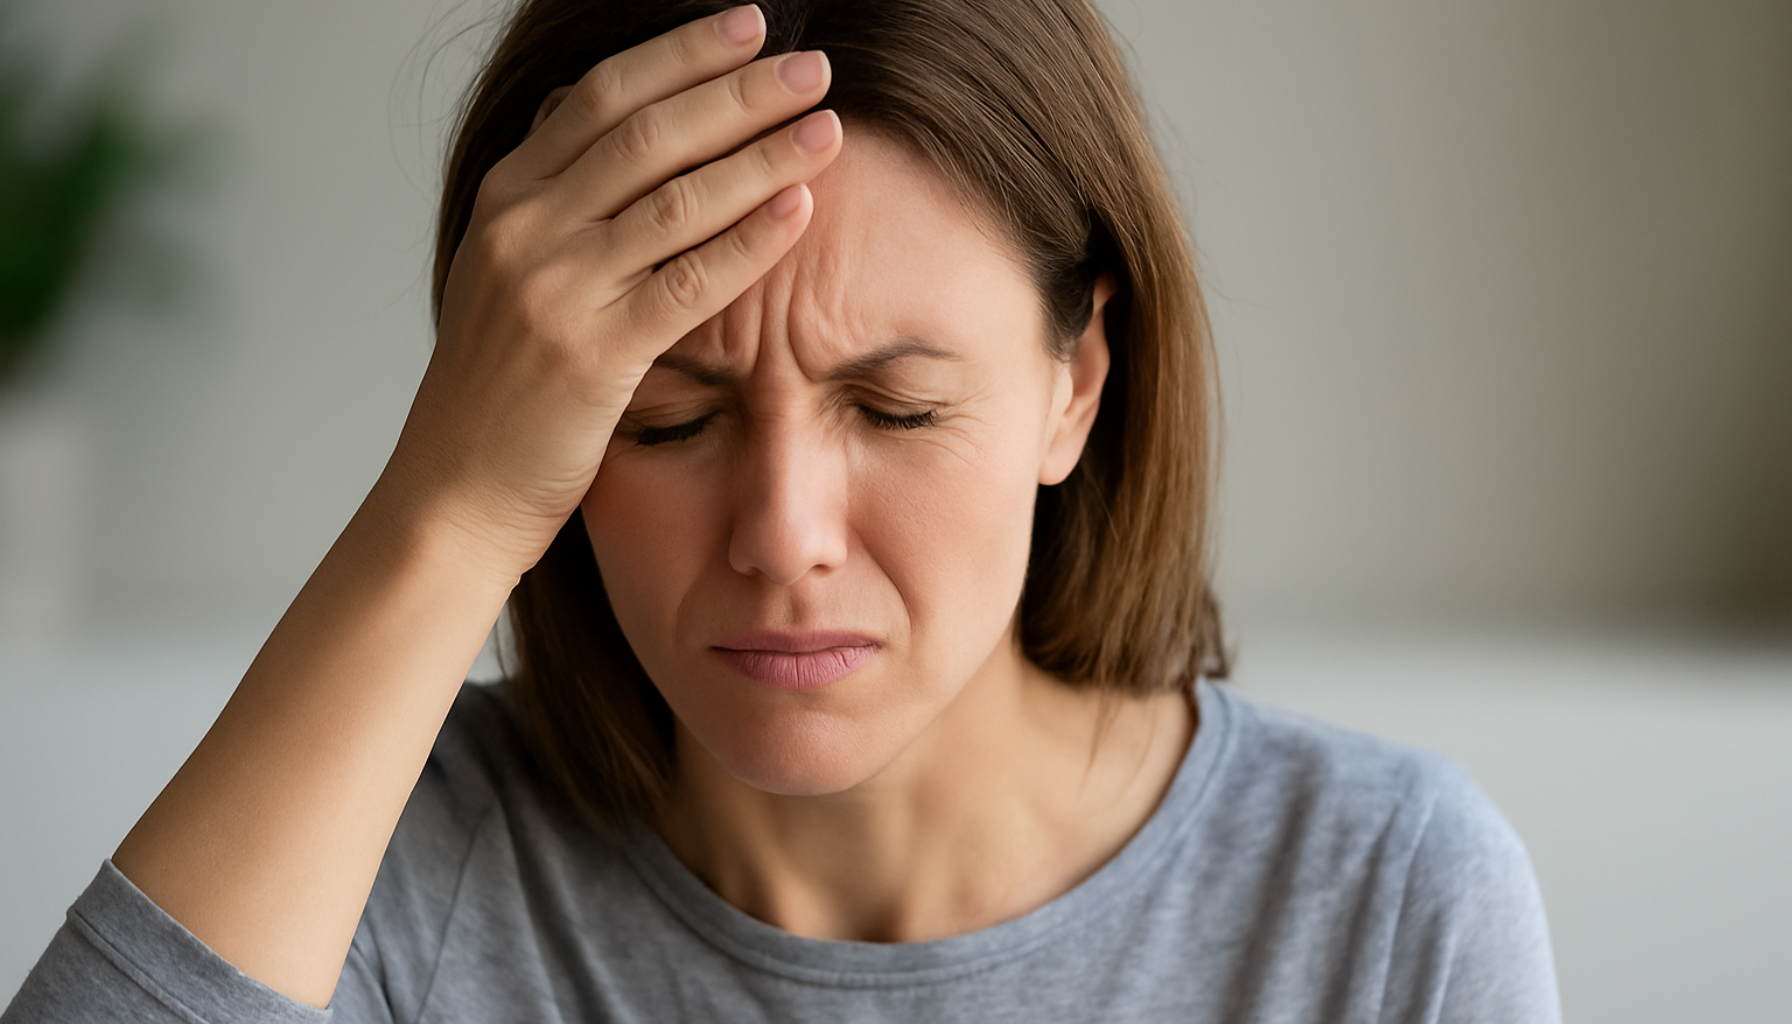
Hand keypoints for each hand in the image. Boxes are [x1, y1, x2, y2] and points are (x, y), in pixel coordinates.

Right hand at [384, 5, 840, 580]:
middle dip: (737, 90)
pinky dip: (750, 240)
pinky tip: (801, 208)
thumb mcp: (505, 270)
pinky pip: (689, 282)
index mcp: (506, 197)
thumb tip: (587, 109)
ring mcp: (555, 288)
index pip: (604, 96)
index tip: (748, 25)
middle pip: (648, 132)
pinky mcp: (592, 354)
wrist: (454, 490)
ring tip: (827, 125)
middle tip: (812, 63)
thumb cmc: (497, 386)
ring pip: (676, 198)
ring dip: (761, 154)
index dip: (682, 54)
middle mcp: (524, 228)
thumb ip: (551, 194)